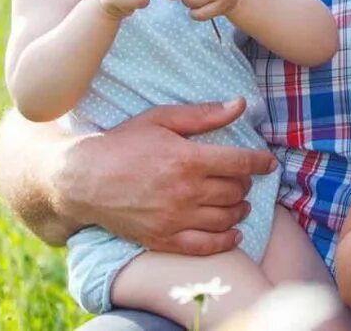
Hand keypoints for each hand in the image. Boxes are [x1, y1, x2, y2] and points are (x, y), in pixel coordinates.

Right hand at [57, 99, 278, 255]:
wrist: (82, 180)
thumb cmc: (123, 144)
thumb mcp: (161, 119)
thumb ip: (204, 115)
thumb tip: (240, 104)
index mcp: (187, 159)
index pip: (241, 163)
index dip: (260, 162)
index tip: (268, 162)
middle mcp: (185, 192)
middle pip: (235, 191)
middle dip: (245, 184)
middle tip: (241, 178)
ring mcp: (174, 219)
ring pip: (226, 218)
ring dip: (240, 209)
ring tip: (239, 202)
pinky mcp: (163, 239)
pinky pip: (206, 247)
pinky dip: (226, 241)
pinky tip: (233, 232)